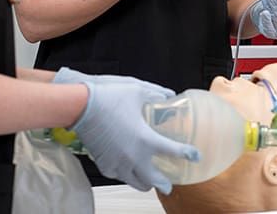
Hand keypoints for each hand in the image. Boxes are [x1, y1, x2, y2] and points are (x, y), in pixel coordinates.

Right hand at [58, 69, 197, 193]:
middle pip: (153, 179)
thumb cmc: (109, 97)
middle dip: (163, 184)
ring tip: (149, 183)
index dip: (187, 154)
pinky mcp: (103, 164)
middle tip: (169, 186)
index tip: (195, 156)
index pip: (173, 152)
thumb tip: (168, 94)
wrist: (80, 106)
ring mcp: (117, 162)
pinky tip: (127, 172)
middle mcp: (133, 156)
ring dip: (144, 183)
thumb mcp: (138, 90)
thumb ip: (156, 93)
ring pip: (134, 182)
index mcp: (146, 139)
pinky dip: (125, 176)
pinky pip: (118, 176)